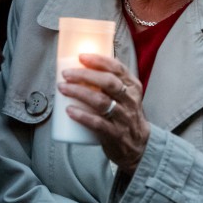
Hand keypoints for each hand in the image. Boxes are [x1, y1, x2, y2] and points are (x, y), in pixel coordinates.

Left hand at [57, 53, 149, 173]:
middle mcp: (130, 100)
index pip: (118, 68)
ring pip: (101, 102)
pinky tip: (70, 110)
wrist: (139, 145)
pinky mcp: (116, 134)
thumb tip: (83, 65)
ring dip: (79, 93)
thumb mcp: (125, 95)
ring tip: (63, 88)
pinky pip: (98, 123)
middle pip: (108, 83)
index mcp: (132, 87)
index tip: (81, 57)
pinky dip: (83, 116)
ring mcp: (124, 118)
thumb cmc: (125, 115)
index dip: (99, 61)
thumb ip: (111, 81)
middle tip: (66, 74)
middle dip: (85, 75)